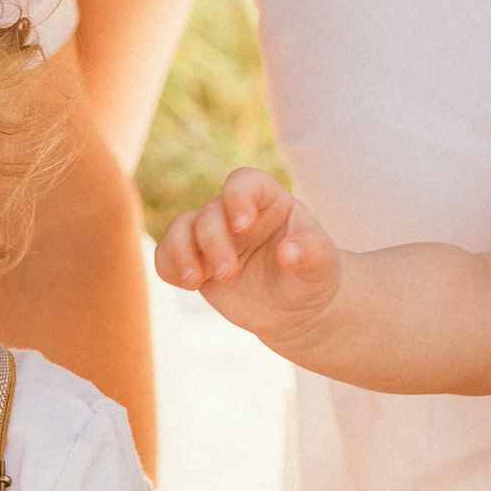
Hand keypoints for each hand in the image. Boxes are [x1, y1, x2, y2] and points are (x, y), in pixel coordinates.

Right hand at [154, 167, 343, 346]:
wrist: (297, 309)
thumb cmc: (312, 278)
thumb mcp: (322, 266)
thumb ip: (312, 253)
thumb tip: (288, 252)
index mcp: (267, 202)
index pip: (243, 182)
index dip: (237, 197)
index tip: (243, 225)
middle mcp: (235, 214)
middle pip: (209, 211)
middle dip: (213, 241)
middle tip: (229, 274)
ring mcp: (213, 238)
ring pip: (181, 228)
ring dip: (181, 251)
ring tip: (194, 281)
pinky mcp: (196, 263)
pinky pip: (167, 255)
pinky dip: (168, 266)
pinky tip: (187, 285)